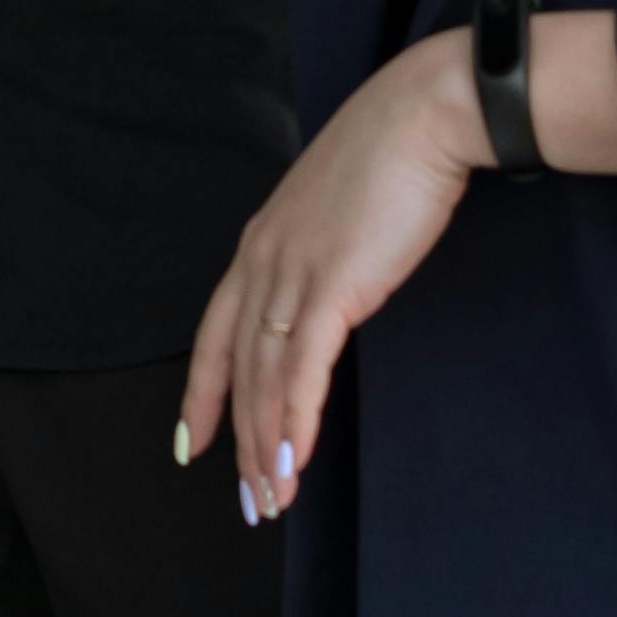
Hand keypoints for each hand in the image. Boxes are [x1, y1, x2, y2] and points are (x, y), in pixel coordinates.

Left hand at [176, 26, 484, 520]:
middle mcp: (261, 261)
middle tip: (249, 499)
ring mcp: (290, 273)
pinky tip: (294, 462)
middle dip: (238, 441)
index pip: (216, 333)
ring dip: (266, 447)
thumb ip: (325, 255)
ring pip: (262, 379)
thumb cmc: (396, 159)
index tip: (191, 442)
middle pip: (236, 369)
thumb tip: (333, 291)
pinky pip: (300, 371)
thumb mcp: (341, 212)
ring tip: (272, 500)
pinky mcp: (330, 287)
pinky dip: (294, 422)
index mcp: (261, 244)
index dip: (202, 393)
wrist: (425, 117)